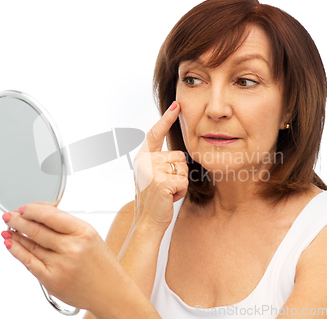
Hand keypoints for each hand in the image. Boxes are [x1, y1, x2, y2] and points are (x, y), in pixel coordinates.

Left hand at [0, 202, 131, 313]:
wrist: (110, 292)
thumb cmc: (101, 265)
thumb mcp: (91, 236)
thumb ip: (67, 225)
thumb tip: (41, 214)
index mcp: (83, 232)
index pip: (50, 215)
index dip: (32, 210)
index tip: (24, 208)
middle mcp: (72, 248)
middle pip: (36, 229)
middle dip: (18, 220)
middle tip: (10, 215)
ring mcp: (60, 265)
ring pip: (30, 245)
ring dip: (14, 234)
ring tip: (7, 228)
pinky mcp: (51, 280)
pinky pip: (28, 261)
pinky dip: (16, 250)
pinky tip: (10, 244)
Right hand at [132, 101, 188, 231]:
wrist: (147, 221)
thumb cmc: (154, 199)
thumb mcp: (153, 175)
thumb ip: (160, 160)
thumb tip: (176, 152)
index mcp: (142, 157)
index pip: (155, 133)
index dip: (166, 119)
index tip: (176, 105)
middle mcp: (144, 161)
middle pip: (178, 155)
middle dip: (178, 172)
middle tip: (165, 187)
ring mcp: (152, 170)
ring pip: (183, 167)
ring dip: (180, 182)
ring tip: (166, 192)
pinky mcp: (161, 181)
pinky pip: (184, 180)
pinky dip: (181, 191)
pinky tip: (169, 197)